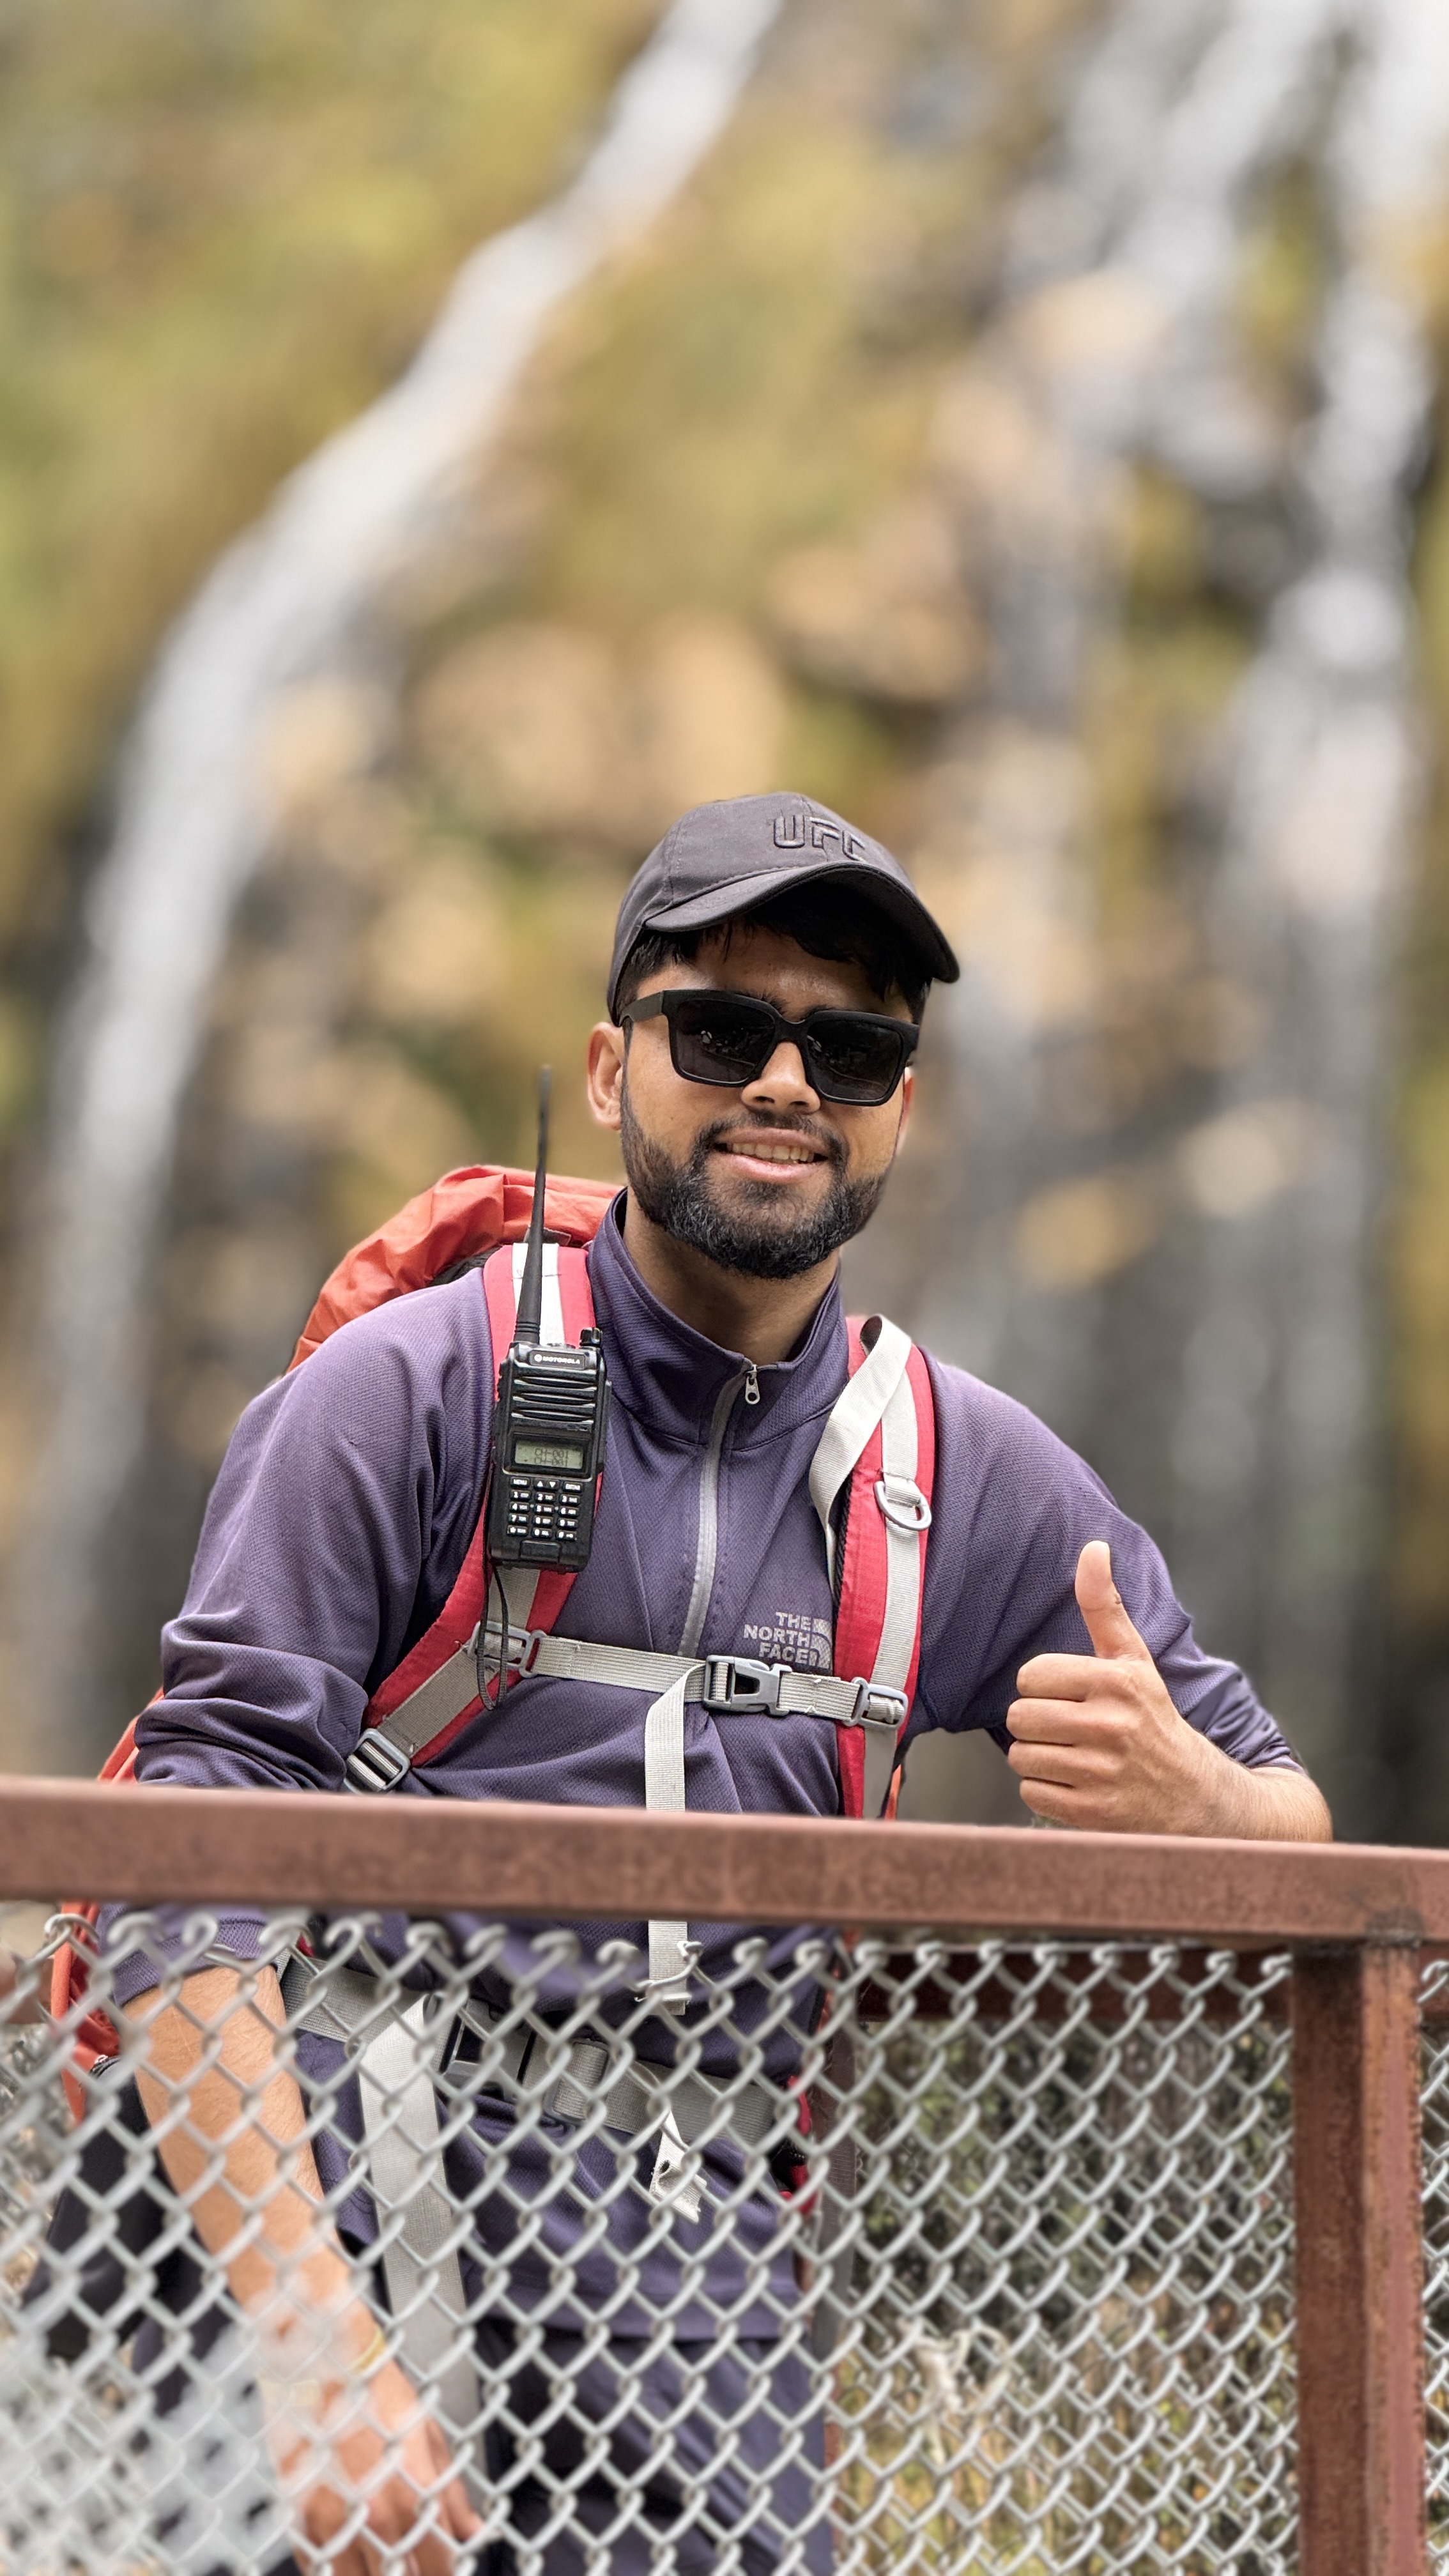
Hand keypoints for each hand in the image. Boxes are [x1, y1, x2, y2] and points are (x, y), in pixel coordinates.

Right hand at [266, 2348, 480, 2575]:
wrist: (323, 2364)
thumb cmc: (376, 2392)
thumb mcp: (428, 2436)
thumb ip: (453, 2494)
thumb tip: (476, 2532)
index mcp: (415, 2494)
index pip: (442, 2564)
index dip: (447, 2574)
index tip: (446, 2570)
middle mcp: (377, 2515)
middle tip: (413, 2565)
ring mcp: (336, 2522)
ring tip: (382, 2565)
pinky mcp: (301, 2520)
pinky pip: (320, 2570)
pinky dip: (335, 2571)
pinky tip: (347, 2560)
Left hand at [1006, 1539, 1230, 1834]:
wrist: (1197, 1798)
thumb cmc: (1153, 1719)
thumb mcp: (1135, 1660)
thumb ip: (1105, 1606)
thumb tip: (1093, 1547)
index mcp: (1117, 1682)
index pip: (1031, 1675)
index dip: (1043, 1686)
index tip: (1070, 1694)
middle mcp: (1111, 1726)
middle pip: (1020, 1717)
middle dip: (1036, 1723)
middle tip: (1069, 1728)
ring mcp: (1102, 1773)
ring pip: (1021, 1756)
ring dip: (1039, 1757)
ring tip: (1075, 1755)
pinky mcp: (1093, 1812)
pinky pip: (1031, 1792)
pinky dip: (1046, 1790)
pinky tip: (1079, 1784)